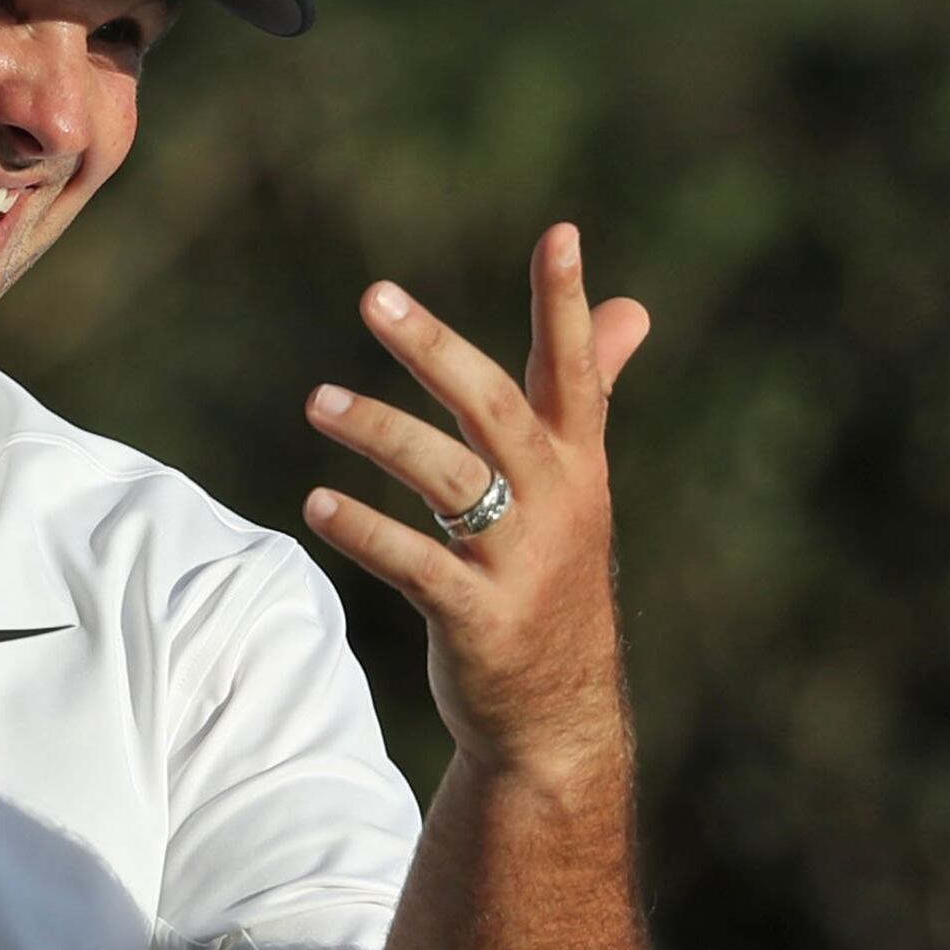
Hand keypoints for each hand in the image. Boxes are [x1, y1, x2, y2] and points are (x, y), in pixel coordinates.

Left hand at [299, 224, 651, 781]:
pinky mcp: (479, 618)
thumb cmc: (551, 580)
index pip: (575, 368)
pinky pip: (415, 565)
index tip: (561, 233)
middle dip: (438, 348)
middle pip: (496, 408)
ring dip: (380, 432)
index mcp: (576, 464)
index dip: (566, 302)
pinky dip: (364, 531)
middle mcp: (555, 502)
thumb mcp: (576, 486)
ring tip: (316, 402)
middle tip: (376, 296)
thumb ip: (592, 391)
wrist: (555, 715)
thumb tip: (633, 307)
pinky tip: (315, 504)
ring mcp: (519, 562)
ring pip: (448, 478)